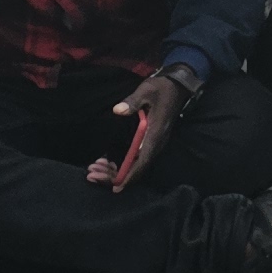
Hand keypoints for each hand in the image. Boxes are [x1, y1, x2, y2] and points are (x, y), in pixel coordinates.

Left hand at [89, 71, 191, 186]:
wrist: (178, 86)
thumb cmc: (161, 88)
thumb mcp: (146, 91)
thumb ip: (132, 102)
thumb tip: (117, 110)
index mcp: (155, 134)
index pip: (142, 161)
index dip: (129, 174)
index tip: (116, 186)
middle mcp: (156, 143)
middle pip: (137, 167)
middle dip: (115, 175)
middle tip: (93, 175)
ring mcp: (155, 143)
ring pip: (136, 164)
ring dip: (116, 170)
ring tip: (95, 170)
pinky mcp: (151, 141)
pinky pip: (137, 158)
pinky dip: (122, 163)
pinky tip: (107, 162)